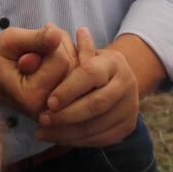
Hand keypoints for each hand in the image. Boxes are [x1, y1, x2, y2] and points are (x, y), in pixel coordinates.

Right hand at [0, 24, 76, 118]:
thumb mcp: (10, 41)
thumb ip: (35, 39)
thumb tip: (56, 35)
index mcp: (33, 97)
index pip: (61, 61)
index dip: (50, 44)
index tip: (30, 47)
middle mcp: (48, 109)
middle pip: (74, 66)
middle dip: (61, 48)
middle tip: (38, 45)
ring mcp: (57, 110)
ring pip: (79, 70)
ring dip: (66, 53)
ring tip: (43, 51)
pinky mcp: (63, 106)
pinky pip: (78, 78)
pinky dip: (70, 60)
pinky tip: (54, 56)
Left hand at [35, 27, 138, 147]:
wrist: (116, 81)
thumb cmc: (90, 66)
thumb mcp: (80, 53)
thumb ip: (64, 48)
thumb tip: (50, 30)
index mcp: (114, 62)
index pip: (90, 75)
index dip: (68, 89)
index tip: (48, 102)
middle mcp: (127, 83)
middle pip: (96, 104)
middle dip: (66, 115)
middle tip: (42, 120)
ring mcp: (130, 106)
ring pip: (97, 125)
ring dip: (67, 132)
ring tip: (43, 132)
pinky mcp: (127, 127)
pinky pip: (100, 139)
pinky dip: (76, 141)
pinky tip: (57, 137)